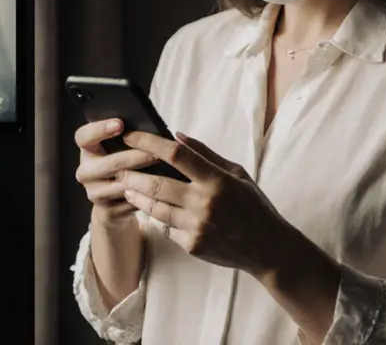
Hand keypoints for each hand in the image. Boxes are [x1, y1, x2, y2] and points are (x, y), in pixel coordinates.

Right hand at [74, 119, 158, 227]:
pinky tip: (160, 191)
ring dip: (143, 179)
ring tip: (163, 172)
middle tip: (155, 153)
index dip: (100, 129)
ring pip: (119, 185)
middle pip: (107, 163)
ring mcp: (93, 193)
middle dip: (134, 158)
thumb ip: (129, 139)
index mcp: (87, 150)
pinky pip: (128, 202)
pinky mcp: (106, 211)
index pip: (83, 136)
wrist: (114, 202)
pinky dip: (145, 196)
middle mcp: (85, 171)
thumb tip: (152, 130)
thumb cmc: (124, 165)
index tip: (120, 124)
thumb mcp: (120, 150)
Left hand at [117, 131, 290, 277]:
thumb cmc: (253, 205)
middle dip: (132, 173)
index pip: (176, 155)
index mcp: (218, 180)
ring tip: (126, 186)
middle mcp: (205, 204)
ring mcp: (197, 227)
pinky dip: (157, 217)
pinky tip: (149, 208)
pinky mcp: (192, 246)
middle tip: (118, 166)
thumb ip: (206, 154)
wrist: (267, 248)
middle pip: (157, 184)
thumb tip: (176, 136)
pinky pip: (166, 228)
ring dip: (137, 195)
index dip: (149, 143)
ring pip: (155, 208)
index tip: (131, 136)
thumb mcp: (237, 172)